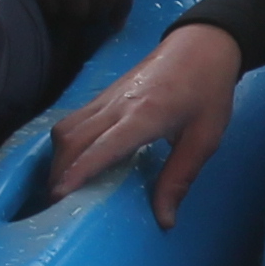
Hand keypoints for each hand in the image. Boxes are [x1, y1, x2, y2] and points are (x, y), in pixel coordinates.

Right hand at [48, 24, 243, 229]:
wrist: (203, 45)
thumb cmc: (208, 91)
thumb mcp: (205, 138)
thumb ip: (179, 178)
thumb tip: (164, 220)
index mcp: (145, 115)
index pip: (102, 146)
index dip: (78, 171)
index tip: (60, 196)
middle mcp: (117, 105)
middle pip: (72, 139)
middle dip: (58, 174)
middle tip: (56, 208)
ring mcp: (106, 97)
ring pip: (66, 129)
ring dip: (58, 160)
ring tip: (60, 191)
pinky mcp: (103, 95)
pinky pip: (73, 120)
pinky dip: (64, 144)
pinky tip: (71, 163)